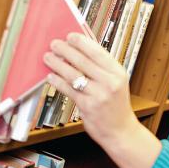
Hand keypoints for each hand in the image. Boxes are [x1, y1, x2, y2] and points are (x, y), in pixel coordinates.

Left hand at [43, 33, 140, 148]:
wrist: (120, 131)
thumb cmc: (116, 106)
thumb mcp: (115, 83)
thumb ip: (101, 67)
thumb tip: (81, 50)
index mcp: (118, 73)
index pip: (97, 52)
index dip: (81, 42)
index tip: (70, 36)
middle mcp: (110, 83)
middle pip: (83, 61)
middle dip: (65, 50)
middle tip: (54, 44)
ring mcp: (98, 95)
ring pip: (73, 74)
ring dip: (57, 64)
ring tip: (48, 57)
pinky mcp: (87, 106)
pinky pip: (68, 90)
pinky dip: (57, 81)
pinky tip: (51, 76)